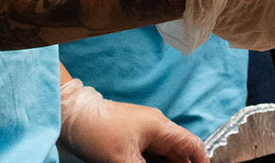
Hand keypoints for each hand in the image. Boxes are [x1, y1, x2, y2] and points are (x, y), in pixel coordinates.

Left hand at [58, 78, 206, 162]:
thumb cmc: (98, 131)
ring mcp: (142, 135)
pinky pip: (148, 158)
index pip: (193, 146)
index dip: (202, 162)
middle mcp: (155, 130)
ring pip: (163, 158)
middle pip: (179, 155)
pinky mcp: (129, 141)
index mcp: (161, 128)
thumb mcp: (124, 160)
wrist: (72, 116)